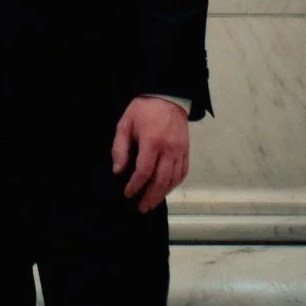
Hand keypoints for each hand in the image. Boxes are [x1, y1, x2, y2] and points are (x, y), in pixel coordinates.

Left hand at [111, 95, 189, 213]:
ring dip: (162, 194)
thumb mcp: (125, 124)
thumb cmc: (144, 110)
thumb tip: (118, 171)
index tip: (128, 193)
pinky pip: (183, 172)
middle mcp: (169, 149)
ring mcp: (180, 151)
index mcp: (152, 141)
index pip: (144, 171)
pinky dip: (174, 184)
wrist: (168, 97)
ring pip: (173, 179)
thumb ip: (120, 148)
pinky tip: (165, 190)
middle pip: (161, 180)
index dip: (135, 185)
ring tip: (151, 203)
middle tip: (141, 208)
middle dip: (150, 197)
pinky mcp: (186, 151)